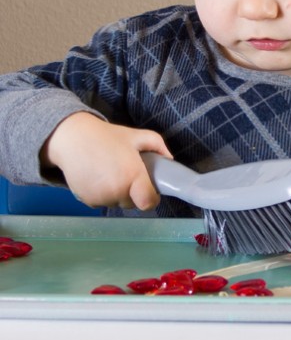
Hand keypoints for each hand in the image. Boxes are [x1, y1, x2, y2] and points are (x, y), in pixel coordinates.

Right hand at [41, 112, 171, 209]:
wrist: (72, 138)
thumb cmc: (107, 136)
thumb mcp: (137, 135)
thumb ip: (158, 146)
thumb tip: (170, 160)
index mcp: (132, 176)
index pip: (148, 202)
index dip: (152, 198)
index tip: (150, 188)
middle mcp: (116, 191)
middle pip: (133, 203)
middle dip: (134, 193)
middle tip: (127, 174)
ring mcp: (100, 198)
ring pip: (116, 203)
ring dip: (118, 194)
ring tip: (112, 174)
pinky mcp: (86, 201)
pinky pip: (102, 203)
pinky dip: (103, 195)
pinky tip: (99, 178)